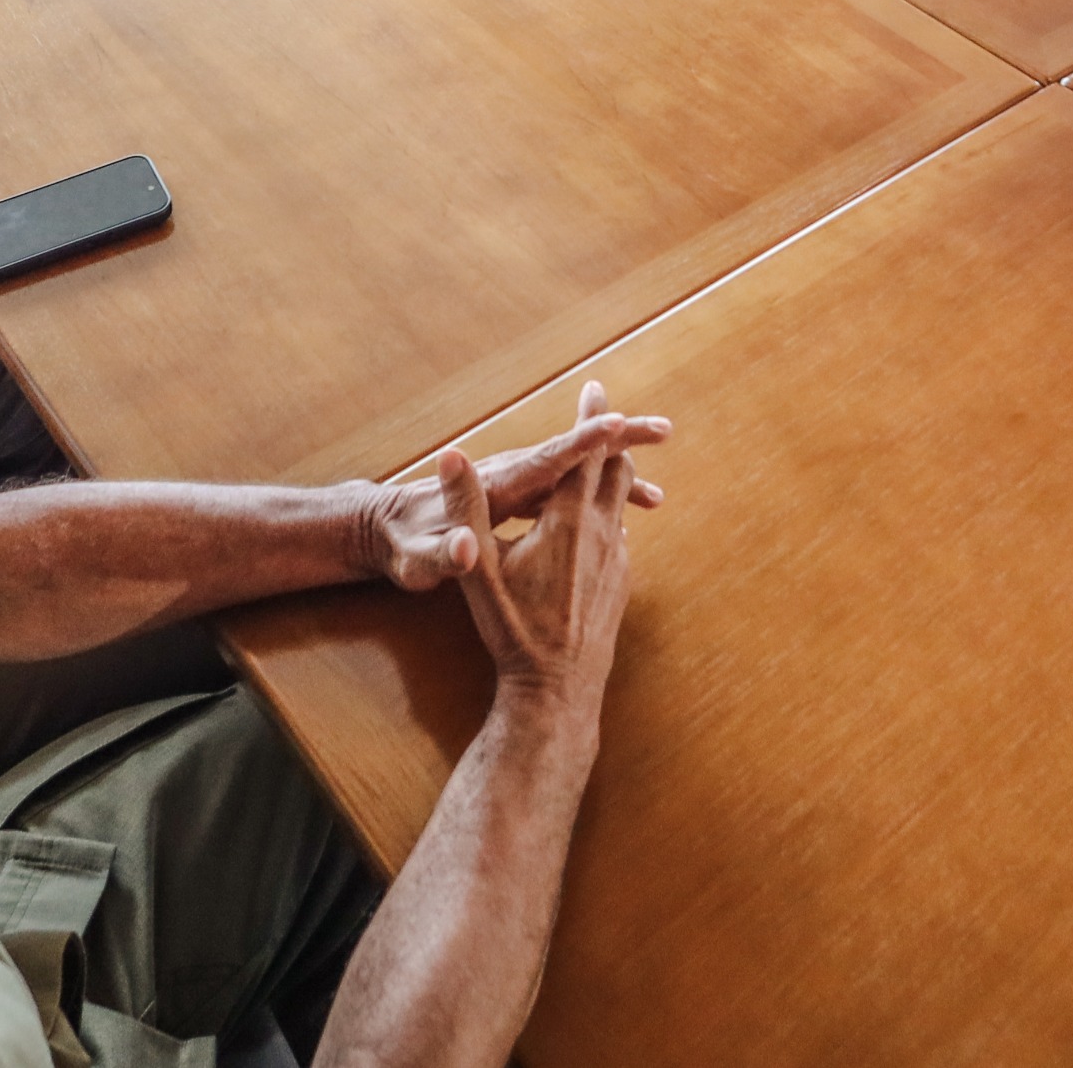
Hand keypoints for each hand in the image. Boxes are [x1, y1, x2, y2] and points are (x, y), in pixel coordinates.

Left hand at [356, 382, 668, 590]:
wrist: (387, 527)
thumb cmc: (404, 547)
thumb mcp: (417, 559)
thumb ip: (442, 555)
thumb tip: (464, 546)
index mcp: (496, 487)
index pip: (544, 460)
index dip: (579, 443)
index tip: (613, 424)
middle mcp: (511, 475)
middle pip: (572, 452)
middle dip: (618, 439)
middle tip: (663, 428)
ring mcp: (518, 482)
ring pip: (577, 470)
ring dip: (618, 468)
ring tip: (658, 487)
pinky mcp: (522, 496)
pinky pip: (570, 487)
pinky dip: (601, 489)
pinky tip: (626, 506)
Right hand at [439, 383, 643, 717]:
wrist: (556, 689)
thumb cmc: (512, 629)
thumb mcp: (477, 568)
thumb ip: (465, 508)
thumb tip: (450, 454)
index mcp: (570, 521)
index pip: (586, 453)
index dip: (591, 417)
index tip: (596, 384)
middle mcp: (604, 534)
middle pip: (615, 470)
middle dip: (611, 437)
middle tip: (606, 410)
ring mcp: (618, 559)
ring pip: (622, 501)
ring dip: (615, 474)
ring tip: (607, 456)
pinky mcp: (621, 583)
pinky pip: (621, 532)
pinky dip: (613, 510)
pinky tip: (601, 518)